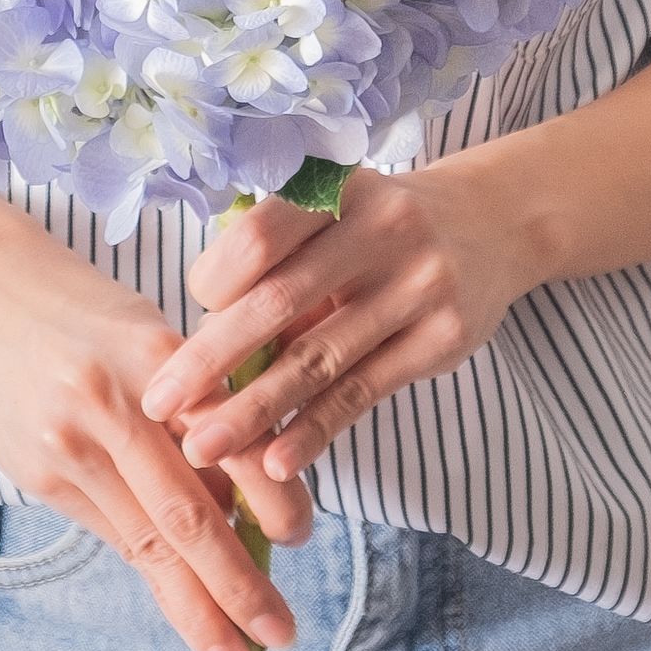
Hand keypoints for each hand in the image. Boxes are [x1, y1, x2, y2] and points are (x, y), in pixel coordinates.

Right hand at [0, 197, 314, 650]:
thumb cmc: (80, 306)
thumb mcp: (148, 330)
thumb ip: (194, 401)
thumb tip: (243, 493)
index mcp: (159, 355)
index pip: (230, 444)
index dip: (271, 501)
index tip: (300, 538)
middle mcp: (114, 405)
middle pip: (189, 515)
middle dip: (239, 587)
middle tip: (280, 636)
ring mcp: (69, 446)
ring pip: (146, 542)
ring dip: (195, 607)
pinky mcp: (38, 474)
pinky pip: (109, 530)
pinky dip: (151, 566)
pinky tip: (180, 599)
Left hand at [137, 158, 545, 482]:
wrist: (492, 222)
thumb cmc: (380, 226)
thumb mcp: (336, 211)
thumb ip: (279, 258)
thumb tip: (200, 338)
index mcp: (337, 188)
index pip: (258, 237)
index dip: (213, 280)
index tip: (191, 311)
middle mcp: (380, 228)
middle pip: (277, 302)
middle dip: (210, 359)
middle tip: (159, 405)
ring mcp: (418, 284)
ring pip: (317, 359)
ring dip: (253, 411)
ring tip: (202, 449)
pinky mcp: (442, 337)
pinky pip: (363, 392)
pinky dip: (314, 430)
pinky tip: (274, 462)